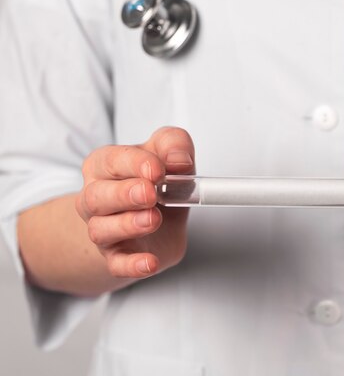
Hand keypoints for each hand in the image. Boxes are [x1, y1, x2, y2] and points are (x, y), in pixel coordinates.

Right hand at [76, 127, 194, 278]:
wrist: (157, 219)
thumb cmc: (157, 181)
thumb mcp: (168, 152)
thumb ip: (174, 144)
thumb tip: (180, 160)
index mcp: (105, 165)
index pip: (112, 160)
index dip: (135, 164)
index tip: (158, 170)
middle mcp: (97, 197)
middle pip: (97, 196)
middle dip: (124, 194)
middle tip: (150, 193)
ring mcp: (104, 228)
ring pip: (101, 229)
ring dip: (127, 225)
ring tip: (153, 219)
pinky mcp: (118, 255)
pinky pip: (117, 264)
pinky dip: (132, 265)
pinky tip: (150, 263)